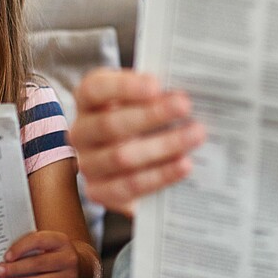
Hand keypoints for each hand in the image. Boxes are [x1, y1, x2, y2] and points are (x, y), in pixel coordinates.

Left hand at [0, 230, 84, 277]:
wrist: (80, 268)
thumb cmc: (55, 254)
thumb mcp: (48, 243)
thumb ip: (31, 245)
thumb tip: (6, 257)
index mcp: (61, 241)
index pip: (40, 241)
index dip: (22, 248)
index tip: (6, 256)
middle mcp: (68, 259)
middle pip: (39, 264)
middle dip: (16, 269)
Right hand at [69, 69, 205, 215]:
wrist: (137, 158)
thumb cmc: (144, 117)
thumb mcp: (147, 99)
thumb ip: (160, 92)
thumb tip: (190, 88)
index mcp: (88, 100)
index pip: (95, 89)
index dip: (123, 87)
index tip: (156, 85)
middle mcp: (81, 131)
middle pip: (110, 124)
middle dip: (151, 115)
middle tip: (185, 106)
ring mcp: (87, 164)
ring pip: (121, 156)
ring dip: (162, 145)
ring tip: (195, 135)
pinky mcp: (99, 192)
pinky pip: (128, 186)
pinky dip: (160, 175)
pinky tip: (184, 165)